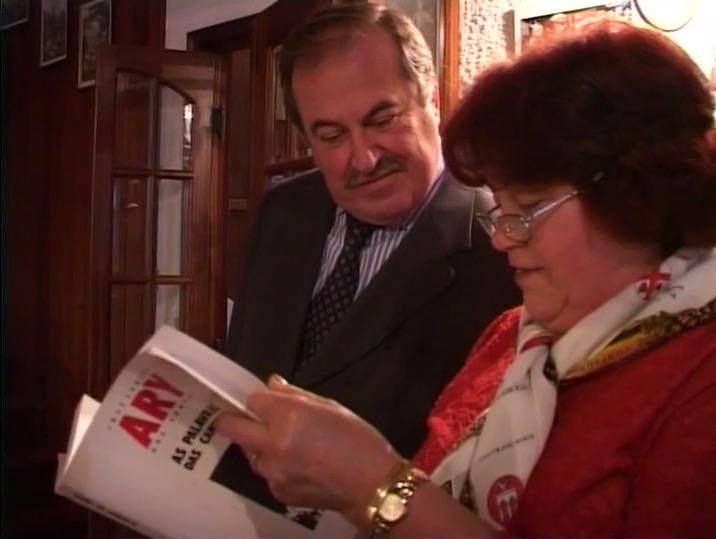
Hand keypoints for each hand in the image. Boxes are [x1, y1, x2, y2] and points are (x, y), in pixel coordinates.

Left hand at [214, 375, 401, 522]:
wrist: (372, 486)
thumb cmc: (358, 440)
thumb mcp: (330, 407)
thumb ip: (295, 395)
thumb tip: (272, 385)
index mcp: (288, 417)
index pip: (252, 400)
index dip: (259, 399)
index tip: (265, 402)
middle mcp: (273, 444)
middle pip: (231, 426)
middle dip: (232, 418)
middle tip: (247, 418)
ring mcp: (272, 472)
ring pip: (250, 452)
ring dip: (260, 445)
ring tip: (288, 446)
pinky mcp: (276, 492)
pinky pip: (266, 473)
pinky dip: (275, 466)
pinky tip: (299, 465)